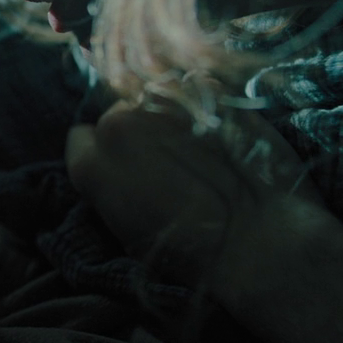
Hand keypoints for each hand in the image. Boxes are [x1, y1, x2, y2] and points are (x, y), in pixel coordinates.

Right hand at [65, 97, 321, 286]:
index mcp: (91, 161)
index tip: (126, 170)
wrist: (260, 243)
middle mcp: (118, 122)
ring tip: (197, 148)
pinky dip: (202, 105)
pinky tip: (220, 134)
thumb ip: (111, 189)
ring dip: (167, 118)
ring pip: (154, 100)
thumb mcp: (128, 231)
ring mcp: (163, 102)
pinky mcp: (208, 91)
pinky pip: (194, 89)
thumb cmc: (190, 253)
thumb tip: (119, 175)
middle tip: (166, 163)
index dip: (104, 156)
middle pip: (117, 117)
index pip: (81, 140)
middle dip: (136, 135)